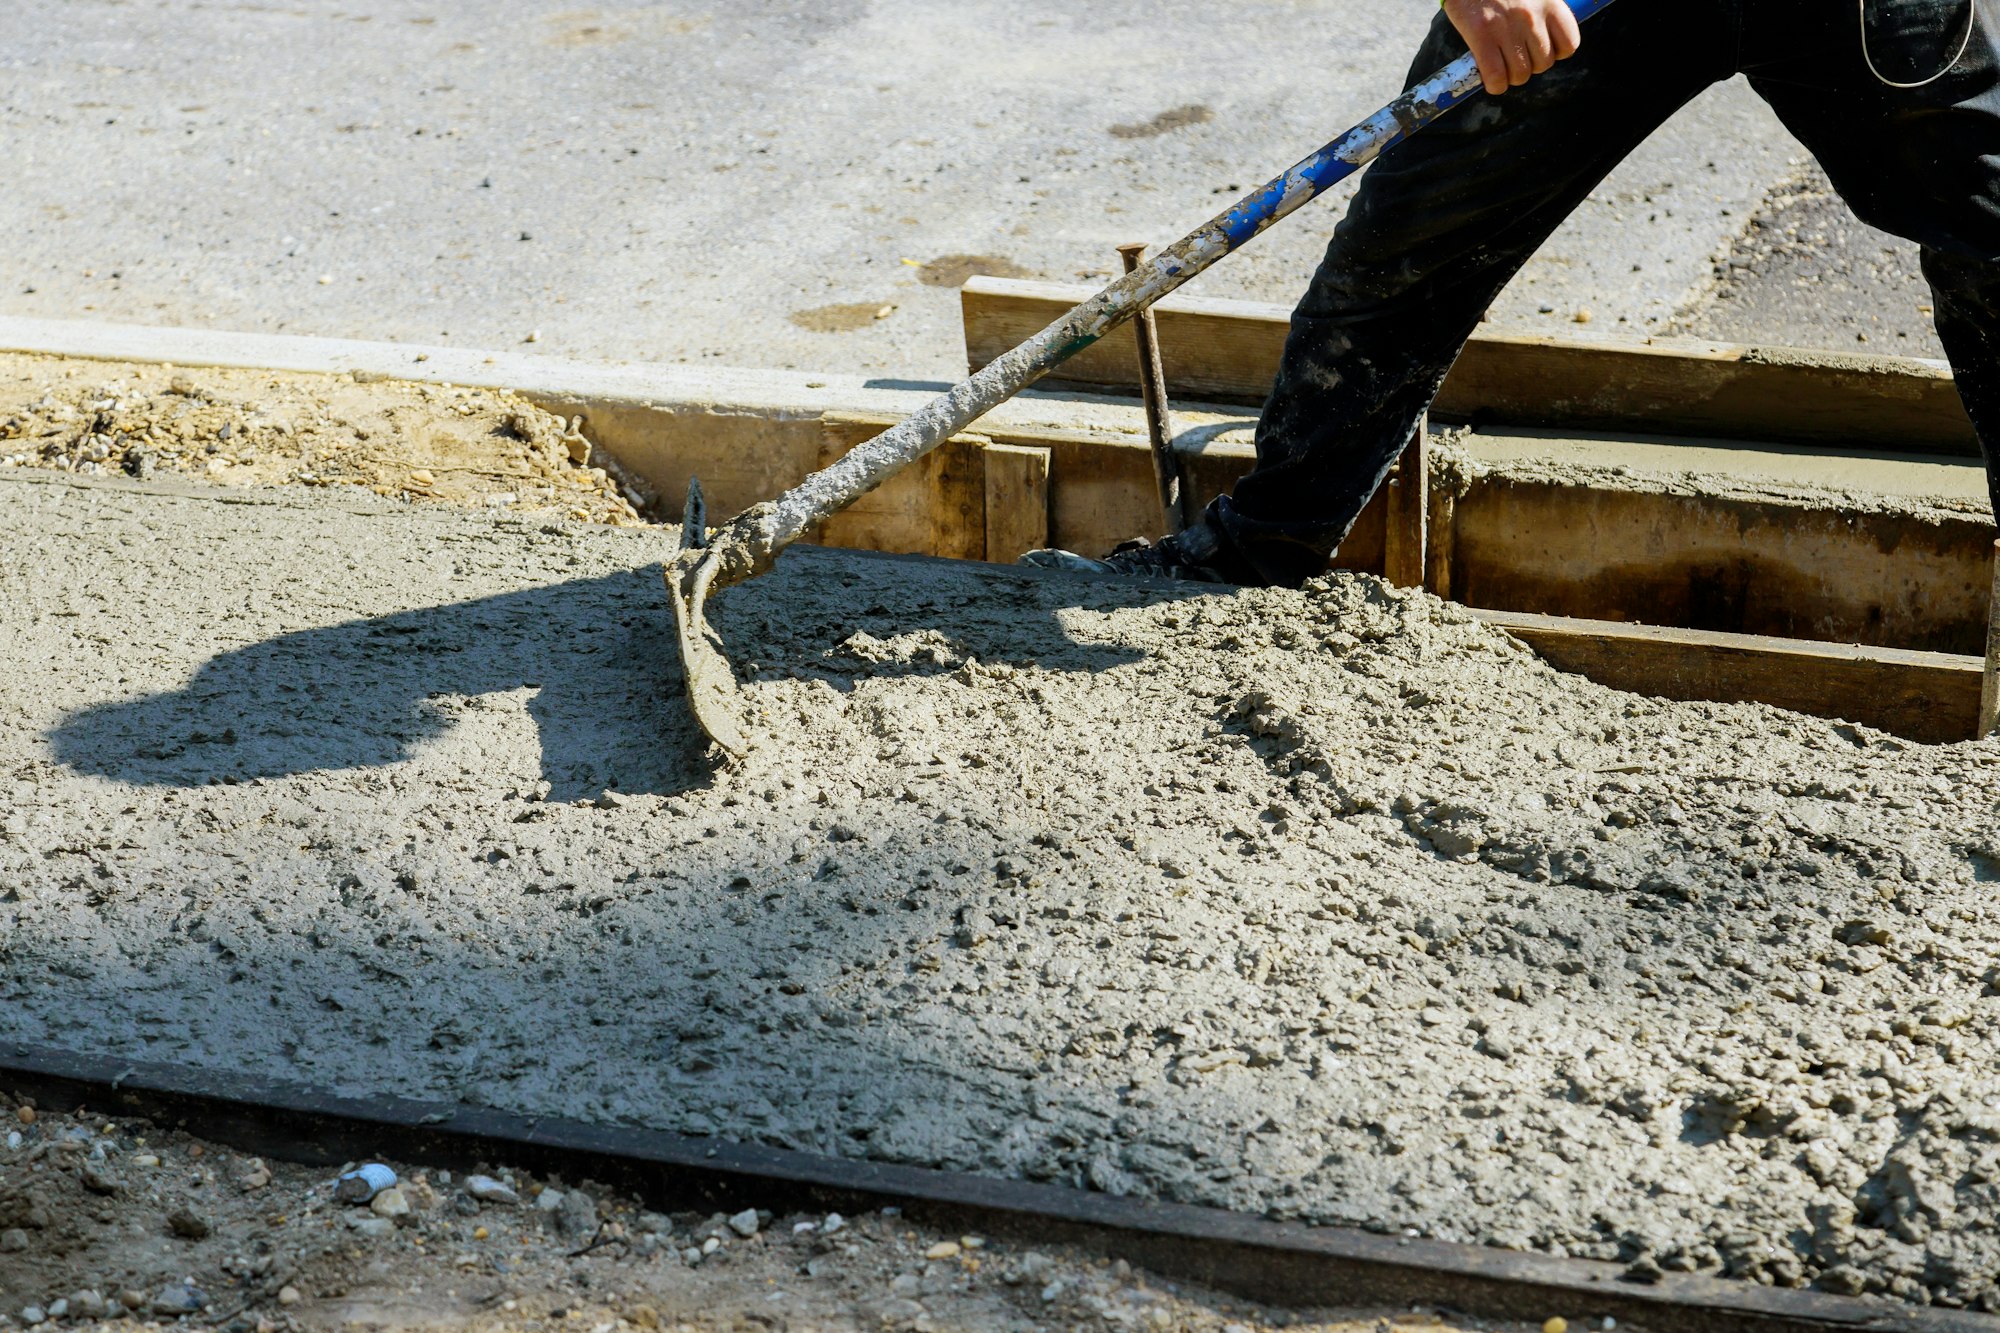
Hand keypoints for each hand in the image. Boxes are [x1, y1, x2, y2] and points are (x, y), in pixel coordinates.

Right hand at [1443, 0, 1581, 94]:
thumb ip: (1541, 11)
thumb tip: (1541, 39)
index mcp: (1549, 2)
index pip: (1569, 44)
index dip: (1555, 53)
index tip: (1540, 48)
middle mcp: (1532, 17)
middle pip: (1543, 64)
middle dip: (1530, 65)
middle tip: (1515, 56)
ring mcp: (1507, 28)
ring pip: (1521, 74)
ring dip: (1511, 76)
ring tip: (1500, 64)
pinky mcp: (1482, 36)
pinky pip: (1496, 77)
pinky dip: (1495, 85)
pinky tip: (1490, 79)